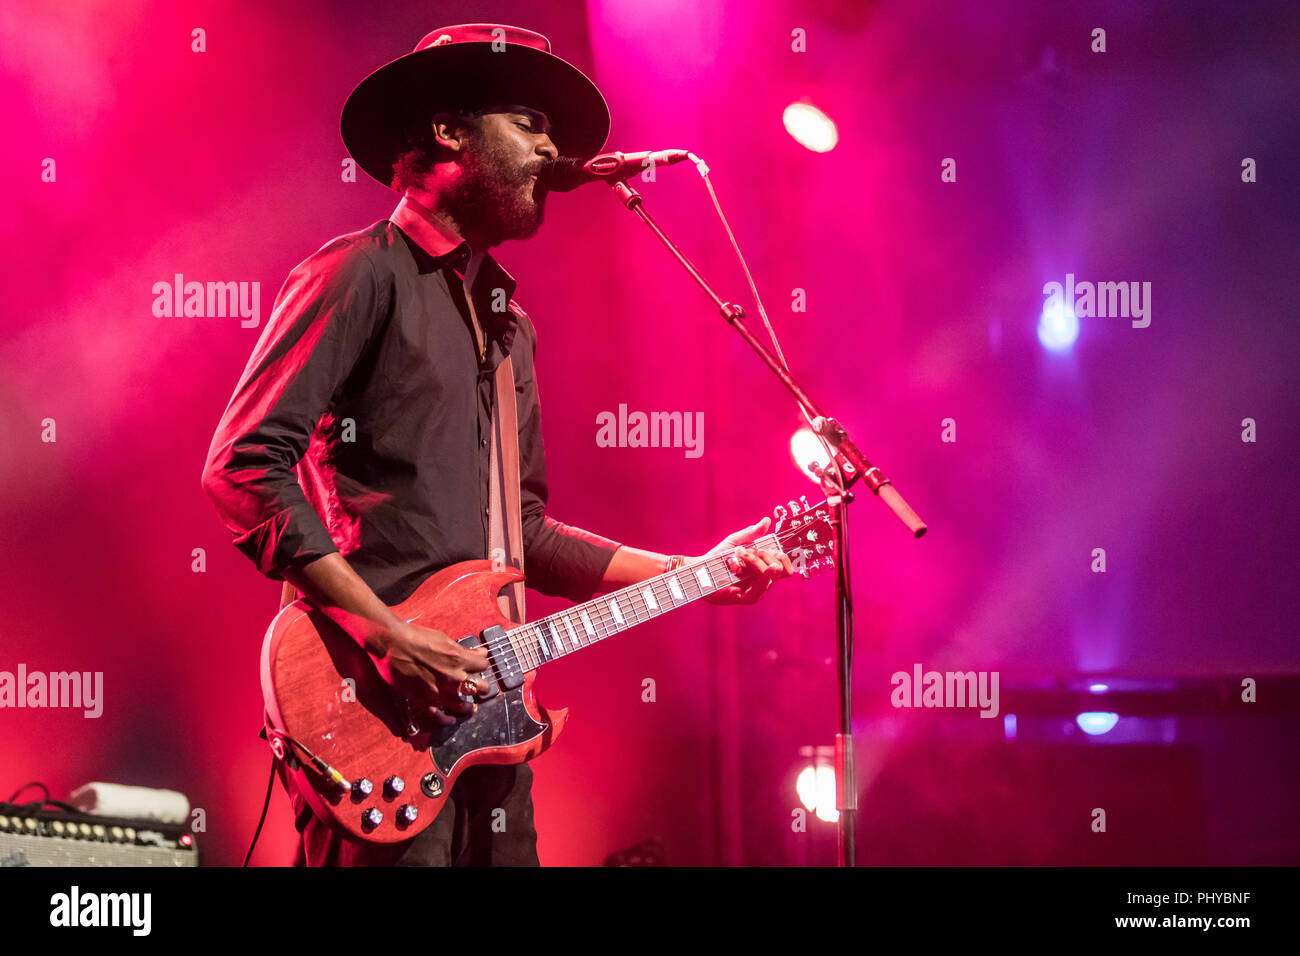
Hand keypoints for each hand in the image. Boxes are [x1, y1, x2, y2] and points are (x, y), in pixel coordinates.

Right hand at [373, 621, 490, 727]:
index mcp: (459, 659)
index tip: (479, 666)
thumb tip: (480, 652)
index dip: (481, 665)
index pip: (483, 665)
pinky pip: (440, 717)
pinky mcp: (424, 700)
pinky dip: (447, 720)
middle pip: (481, 687)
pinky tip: (451, 720)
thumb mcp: (444, 639)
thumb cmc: (416, 637)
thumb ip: (463, 650)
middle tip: (481, 687)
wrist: (392, 643)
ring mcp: (440, 691)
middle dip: (482, 687)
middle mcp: (453, 677)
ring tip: (470, 707)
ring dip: (469, 707)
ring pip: (464, 706)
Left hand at [698, 516, 794, 604]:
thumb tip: (767, 520)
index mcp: (764, 567)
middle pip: (779, 569)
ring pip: (770, 576)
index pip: (786, 566)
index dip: (782, 556)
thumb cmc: (718, 557)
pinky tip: (739, 567)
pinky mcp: (746, 598)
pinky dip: (750, 574)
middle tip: (744, 550)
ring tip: (737, 554)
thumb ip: (751, 533)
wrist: (699, 570)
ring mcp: (756, 590)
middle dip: (765, 555)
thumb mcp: (735, 541)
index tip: (764, 547)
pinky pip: (759, 589)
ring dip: (754, 561)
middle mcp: (763, 579)